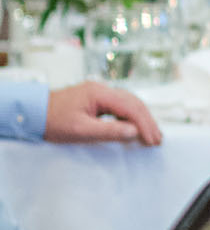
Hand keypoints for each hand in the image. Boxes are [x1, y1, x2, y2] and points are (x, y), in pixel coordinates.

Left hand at [45, 81, 162, 145]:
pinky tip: (136, 126)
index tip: (152, 140)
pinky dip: (132, 117)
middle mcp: (103, 89)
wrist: (32, 113)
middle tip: (158, 139)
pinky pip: (121, 106)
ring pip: (130, 103)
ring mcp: (100, 92)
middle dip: (148, 121)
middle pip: (134, 103)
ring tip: (152, 134)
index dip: (145, 124)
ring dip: (142, 118)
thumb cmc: (53, 121)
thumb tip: (134, 132)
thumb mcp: (81, 130)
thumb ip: (109, 131)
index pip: (131, 107)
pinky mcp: (97, 99)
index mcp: (99, 93)